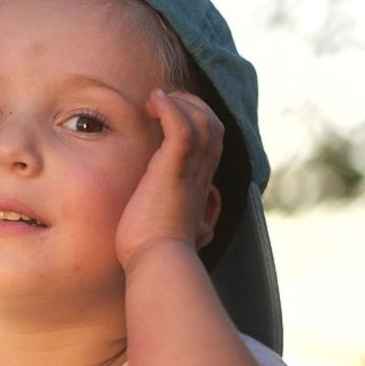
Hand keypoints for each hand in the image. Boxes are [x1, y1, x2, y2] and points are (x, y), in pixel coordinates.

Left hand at [115, 89, 222, 273]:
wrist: (158, 264)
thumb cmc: (156, 252)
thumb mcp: (179, 230)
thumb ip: (192, 224)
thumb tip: (205, 231)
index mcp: (200, 184)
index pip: (210, 139)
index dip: (194, 119)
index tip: (165, 114)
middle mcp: (201, 174)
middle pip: (211, 123)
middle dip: (188, 103)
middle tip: (159, 103)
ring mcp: (190, 171)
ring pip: (202, 120)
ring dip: (179, 102)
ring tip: (154, 101)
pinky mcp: (173, 171)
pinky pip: (182, 128)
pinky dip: (170, 108)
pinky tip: (153, 101)